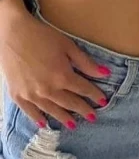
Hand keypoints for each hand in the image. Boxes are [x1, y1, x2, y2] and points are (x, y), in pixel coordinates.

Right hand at [0, 10, 111, 129]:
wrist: (12, 33)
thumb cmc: (42, 36)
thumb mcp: (67, 46)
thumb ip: (86, 63)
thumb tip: (105, 73)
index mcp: (62, 76)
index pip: (83, 89)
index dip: (94, 95)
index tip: (103, 100)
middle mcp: (48, 89)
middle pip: (70, 102)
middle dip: (83, 110)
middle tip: (92, 117)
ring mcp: (31, 94)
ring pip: (52, 110)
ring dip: (64, 118)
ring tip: (73, 125)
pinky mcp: (17, 95)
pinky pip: (30, 112)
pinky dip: (38, 119)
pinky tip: (44, 124)